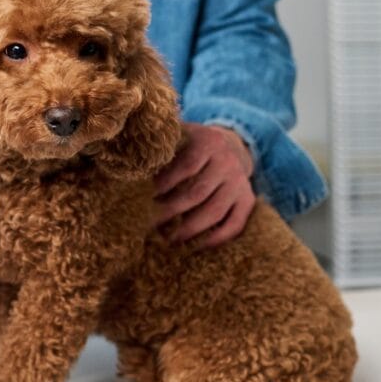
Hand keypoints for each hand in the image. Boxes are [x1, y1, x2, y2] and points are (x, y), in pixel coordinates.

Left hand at [153, 123, 255, 246]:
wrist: (232, 146)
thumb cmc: (193, 144)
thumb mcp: (182, 134)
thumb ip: (163, 143)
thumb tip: (133, 154)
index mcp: (209, 143)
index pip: (186, 166)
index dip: (165, 183)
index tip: (145, 197)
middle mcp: (228, 162)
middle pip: (198, 192)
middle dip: (171, 210)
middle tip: (149, 223)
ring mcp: (240, 183)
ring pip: (215, 211)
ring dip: (190, 228)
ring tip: (168, 239)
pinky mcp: (247, 200)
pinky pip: (234, 224)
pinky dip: (216, 239)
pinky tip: (196, 247)